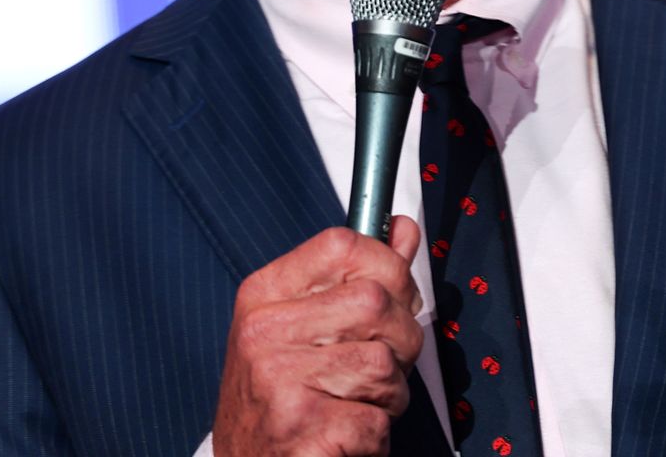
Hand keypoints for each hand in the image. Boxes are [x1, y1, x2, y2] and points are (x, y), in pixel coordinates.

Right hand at [211, 219, 424, 456]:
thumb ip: (357, 277)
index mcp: (265, 295)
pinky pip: (377, 420)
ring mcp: (278, 377)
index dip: (387, 268)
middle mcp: (265, 330)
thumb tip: (400, 230)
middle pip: (376, 301)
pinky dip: (375, 436)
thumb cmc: (280, 400)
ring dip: (388, 394)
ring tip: (354, 404)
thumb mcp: (305, 327)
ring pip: (384, 363)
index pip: (344, 245)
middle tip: (377, 367)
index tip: (392, 295)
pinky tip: (344, 434)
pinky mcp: (301, 426)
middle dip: (400, 340)